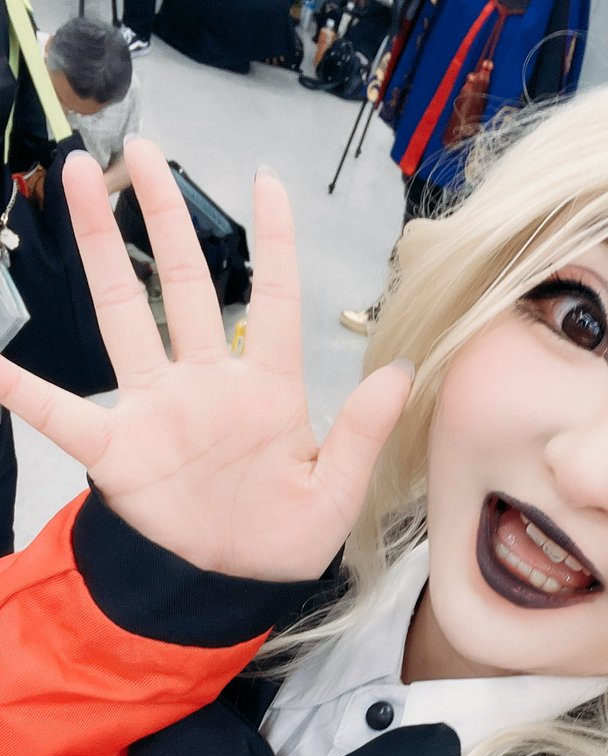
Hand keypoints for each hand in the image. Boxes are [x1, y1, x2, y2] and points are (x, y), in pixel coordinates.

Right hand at [0, 141, 410, 579]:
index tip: (267, 182)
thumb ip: (362, 432)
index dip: (274, 242)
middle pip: (184, 283)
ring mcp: (157, 408)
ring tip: (80, 184)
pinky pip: (63, 411)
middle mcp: (207, 382)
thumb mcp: (337, 492)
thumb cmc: (287, 533)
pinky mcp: (118, 447)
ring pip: (125, 315)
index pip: (273, 301)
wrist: (233, 582)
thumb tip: (402, 370)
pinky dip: (24, 390)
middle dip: (166, 217)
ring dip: (104, 252)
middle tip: (143, 153)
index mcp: (267, 390)